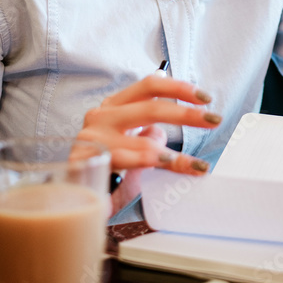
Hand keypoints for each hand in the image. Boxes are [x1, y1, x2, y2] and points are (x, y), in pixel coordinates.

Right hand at [77, 75, 220, 212]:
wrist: (70, 198)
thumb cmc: (106, 167)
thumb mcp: (132, 142)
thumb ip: (150, 130)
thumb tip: (181, 121)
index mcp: (115, 105)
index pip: (150, 85)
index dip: (179, 88)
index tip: (206, 98)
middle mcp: (101, 116)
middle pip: (151, 107)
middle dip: (187, 115)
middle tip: (213, 121)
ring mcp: (92, 139)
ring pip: (142, 141)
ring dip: (174, 155)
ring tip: (195, 165)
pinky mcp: (84, 163)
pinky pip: (124, 162)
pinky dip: (147, 165)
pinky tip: (163, 167)